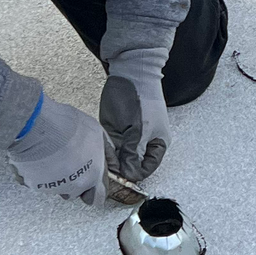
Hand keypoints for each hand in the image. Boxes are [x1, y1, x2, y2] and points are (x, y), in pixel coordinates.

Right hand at [6, 96, 106, 205]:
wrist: (37, 127)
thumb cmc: (66, 127)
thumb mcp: (97, 132)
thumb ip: (107, 152)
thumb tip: (113, 164)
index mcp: (93, 175)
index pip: (99, 197)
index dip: (96, 190)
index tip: (93, 184)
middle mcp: (74, 186)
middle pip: (78, 193)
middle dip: (77, 183)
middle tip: (73, 164)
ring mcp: (54, 187)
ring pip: (60, 189)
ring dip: (60, 179)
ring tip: (56, 158)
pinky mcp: (35, 186)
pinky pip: (41, 184)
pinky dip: (42, 175)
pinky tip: (43, 159)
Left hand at [99, 66, 169, 182]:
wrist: (130, 74)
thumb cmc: (143, 99)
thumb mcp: (139, 130)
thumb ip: (133, 154)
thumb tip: (130, 176)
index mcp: (157, 144)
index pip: (146, 169)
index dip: (134, 176)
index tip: (121, 179)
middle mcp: (141, 144)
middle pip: (130, 165)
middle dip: (119, 169)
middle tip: (107, 172)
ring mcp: (126, 138)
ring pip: (117, 158)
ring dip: (109, 160)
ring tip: (102, 160)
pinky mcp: (113, 132)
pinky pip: (108, 148)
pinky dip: (103, 151)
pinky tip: (98, 151)